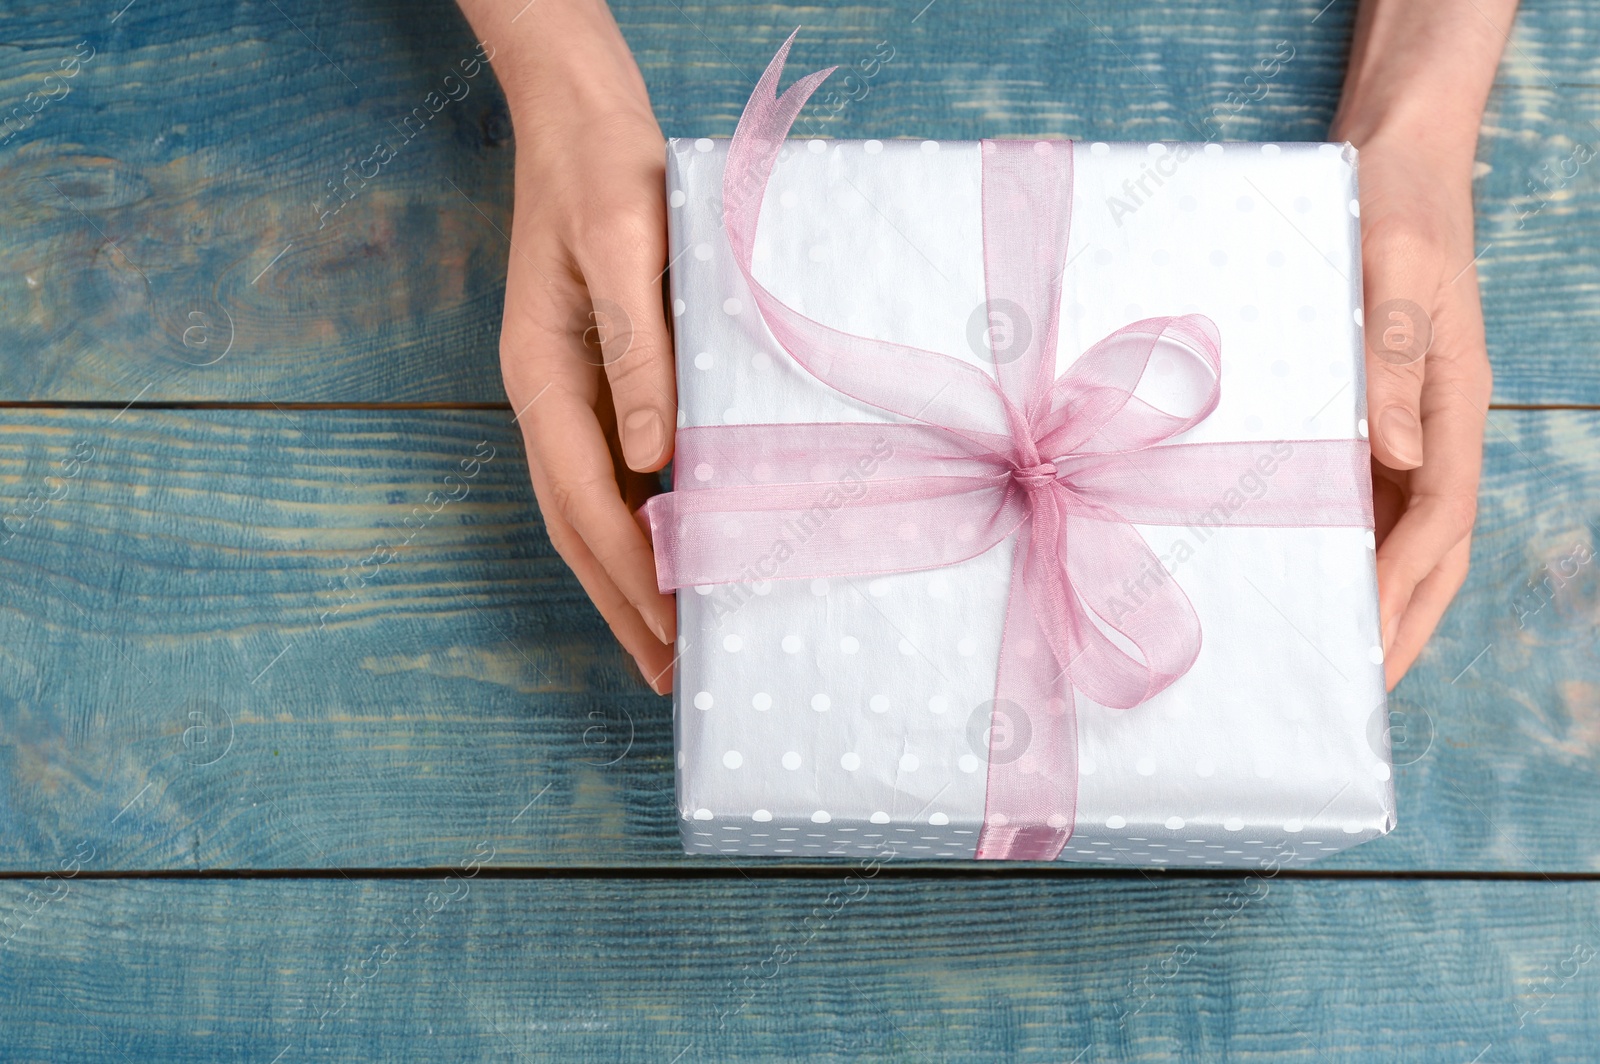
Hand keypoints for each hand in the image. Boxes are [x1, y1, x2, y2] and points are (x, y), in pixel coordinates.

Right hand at [455, 0, 676, 692]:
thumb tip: (654, 459)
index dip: (630, 575)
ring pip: (592, 507)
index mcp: (544, 379)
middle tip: (667, 674)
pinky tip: (670, 551)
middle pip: (578, 526)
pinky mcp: (595, 378)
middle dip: (622, 603)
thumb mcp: (626, 248)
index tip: (673, 635)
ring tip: (666, 642)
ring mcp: (567, 393)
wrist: (581, 118)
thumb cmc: (606, 174)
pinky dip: (638, 524)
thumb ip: (639, 352)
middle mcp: (548, 398)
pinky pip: (612, 470)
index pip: (588, 503)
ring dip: (626, 578)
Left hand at [1344, 129, 1489, 688]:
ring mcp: (1407, 418)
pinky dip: (1343, 539)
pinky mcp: (1372, 405)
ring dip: (1372, 591)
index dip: (1404, 586)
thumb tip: (1394, 457)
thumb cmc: (1391, 200)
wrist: (1391, 151)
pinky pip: (1364, 488)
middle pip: (1430, 545)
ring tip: (1329, 656)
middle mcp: (1435, 422)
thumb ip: (1394, 356)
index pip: (1439, 517)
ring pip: (1399, 527)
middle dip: (1400, 620)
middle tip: (1357, 692)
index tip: (1368, 645)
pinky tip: (1304, 569)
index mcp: (1454, 399)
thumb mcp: (1391, 265)